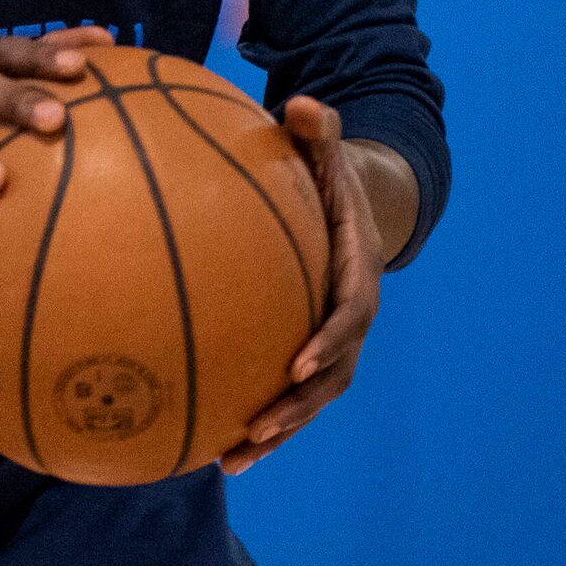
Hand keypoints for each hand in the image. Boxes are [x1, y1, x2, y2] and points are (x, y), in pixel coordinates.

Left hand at [221, 95, 382, 474]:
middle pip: (333, 376)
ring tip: (228, 461)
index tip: (297, 365)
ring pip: (309, 399)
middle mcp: (349, 315)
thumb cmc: (325, 173)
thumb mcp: (325, 148)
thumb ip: (317, 130)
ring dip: (275, 433)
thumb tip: (301, 104)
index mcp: (357, 271)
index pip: (351, 314)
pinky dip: (252, 423)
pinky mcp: (301, 350)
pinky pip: (280, 392)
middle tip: (258, 429)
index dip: (329, 343)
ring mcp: (329, 340)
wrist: (349, 204)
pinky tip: (208, 447)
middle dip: (298, 408)